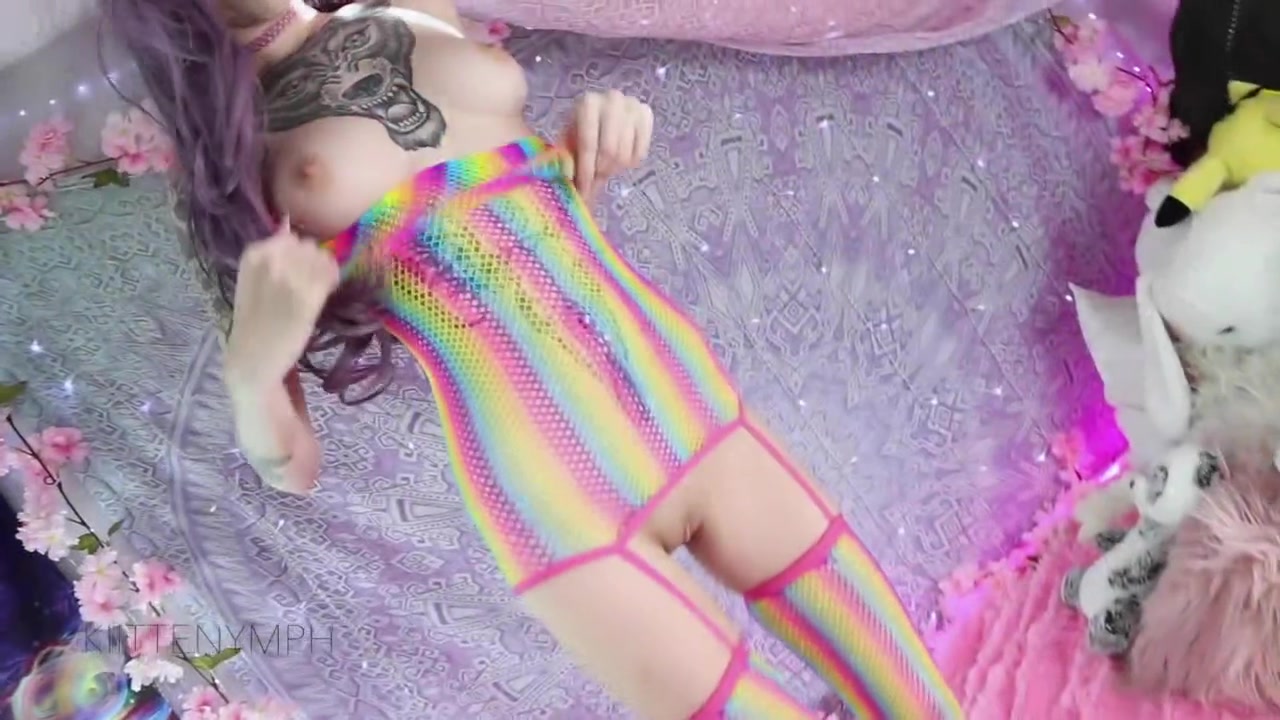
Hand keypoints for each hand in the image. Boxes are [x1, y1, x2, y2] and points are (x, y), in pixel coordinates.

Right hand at [224, 219, 339, 390]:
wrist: (252, 359)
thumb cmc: (255, 323)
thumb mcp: (253, 281)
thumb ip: (270, 254)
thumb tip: (285, 221)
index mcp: (253, 254)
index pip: (290, 238)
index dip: (299, 255)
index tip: (298, 273)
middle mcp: (270, 260)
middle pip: (308, 245)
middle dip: (313, 262)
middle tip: (310, 284)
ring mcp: (289, 277)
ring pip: (322, 257)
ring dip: (324, 272)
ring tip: (316, 291)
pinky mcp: (307, 296)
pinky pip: (330, 274)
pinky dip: (333, 281)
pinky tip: (325, 295)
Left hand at [561, 90, 653, 199]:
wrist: (602, 114)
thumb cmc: (581, 130)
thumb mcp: (569, 142)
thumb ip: (566, 160)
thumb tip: (564, 185)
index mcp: (588, 103)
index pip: (588, 144)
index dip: (585, 170)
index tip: (582, 190)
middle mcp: (613, 99)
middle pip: (610, 150)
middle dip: (601, 171)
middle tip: (595, 182)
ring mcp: (633, 106)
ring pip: (626, 153)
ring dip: (615, 168)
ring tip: (606, 169)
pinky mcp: (646, 115)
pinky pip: (641, 152)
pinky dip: (630, 162)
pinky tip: (620, 160)